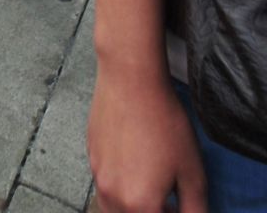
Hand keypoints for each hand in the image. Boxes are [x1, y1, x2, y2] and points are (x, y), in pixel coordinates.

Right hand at [88, 69, 206, 212]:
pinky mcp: (91, 157)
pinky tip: (136, 165)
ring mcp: (98, 176)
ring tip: (151, 189)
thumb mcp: (192, 172)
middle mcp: (113, 195)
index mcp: (140, 204)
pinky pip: (104, 186)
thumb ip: (194, 207)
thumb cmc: (164, 124)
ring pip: (111, 208)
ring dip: (131, 207)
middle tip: (168, 203)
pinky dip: (120, 188)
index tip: (179, 208)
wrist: (131, 84)